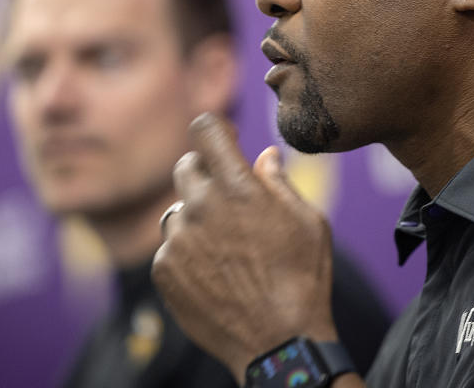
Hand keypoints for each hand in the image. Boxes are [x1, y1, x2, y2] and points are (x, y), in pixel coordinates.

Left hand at [152, 113, 338, 380]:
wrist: (278, 345)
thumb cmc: (303, 280)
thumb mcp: (309, 222)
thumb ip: (280, 182)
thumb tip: (264, 156)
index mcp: (238, 186)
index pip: (205, 129)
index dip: (215, 130)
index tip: (225, 141)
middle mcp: (201, 207)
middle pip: (186, 166)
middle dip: (206, 174)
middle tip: (229, 199)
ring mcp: (179, 240)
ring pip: (178, 210)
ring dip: (196, 217)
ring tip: (227, 248)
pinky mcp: (164, 270)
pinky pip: (170, 247)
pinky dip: (188, 253)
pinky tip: (214, 274)